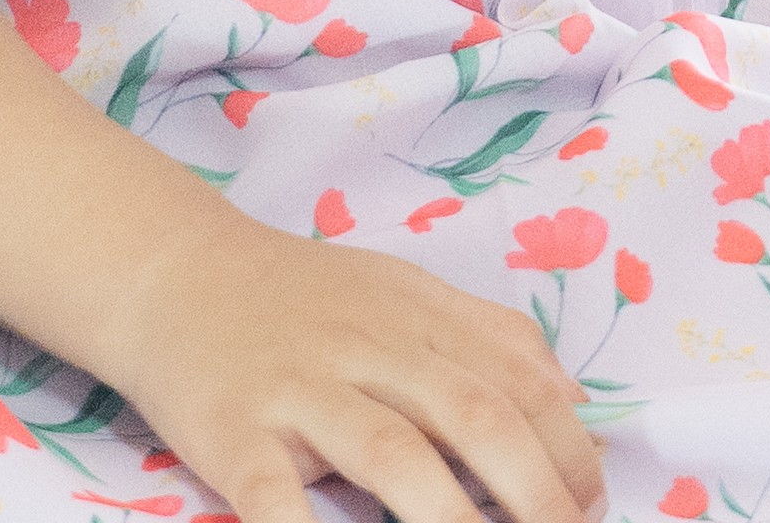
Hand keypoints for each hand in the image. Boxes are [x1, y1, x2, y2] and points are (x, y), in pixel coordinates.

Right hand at [107, 215, 607, 522]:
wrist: (177, 272)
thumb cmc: (303, 297)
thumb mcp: (404, 291)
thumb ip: (486, 337)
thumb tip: (572, 401)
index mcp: (419, 318)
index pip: (516, 380)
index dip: (566, 445)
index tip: (592, 502)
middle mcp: (370, 348)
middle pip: (470, 414)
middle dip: (532, 489)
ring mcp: (301, 389)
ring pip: (390, 453)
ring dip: (448, 519)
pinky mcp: (234, 432)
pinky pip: (273, 493)